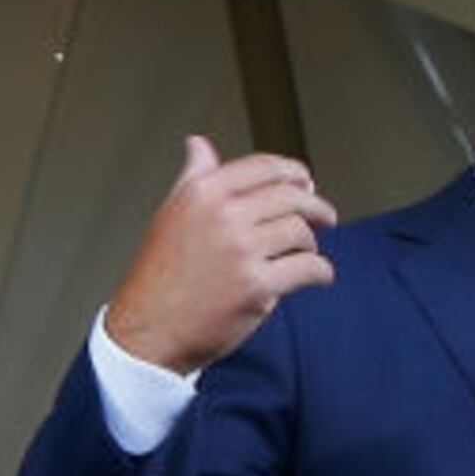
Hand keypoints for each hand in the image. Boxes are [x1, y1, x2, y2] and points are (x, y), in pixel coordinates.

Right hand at [101, 135, 336, 374]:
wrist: (148, 330)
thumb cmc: (158, 278)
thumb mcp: (170, 214)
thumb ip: (193, 178)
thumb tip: (198, 145)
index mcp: (203, 192)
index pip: (263, 167)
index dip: (293, 172)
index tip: (305, 180)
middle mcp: (223, 215)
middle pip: (290, 196)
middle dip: (315, 206)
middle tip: (325, 216)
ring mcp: (241, 250)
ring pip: (300, 231)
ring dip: (312, 243)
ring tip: (308, 253)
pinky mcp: (257, 286)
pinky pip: (307, 268)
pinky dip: (321, 272)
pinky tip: (320, 275)